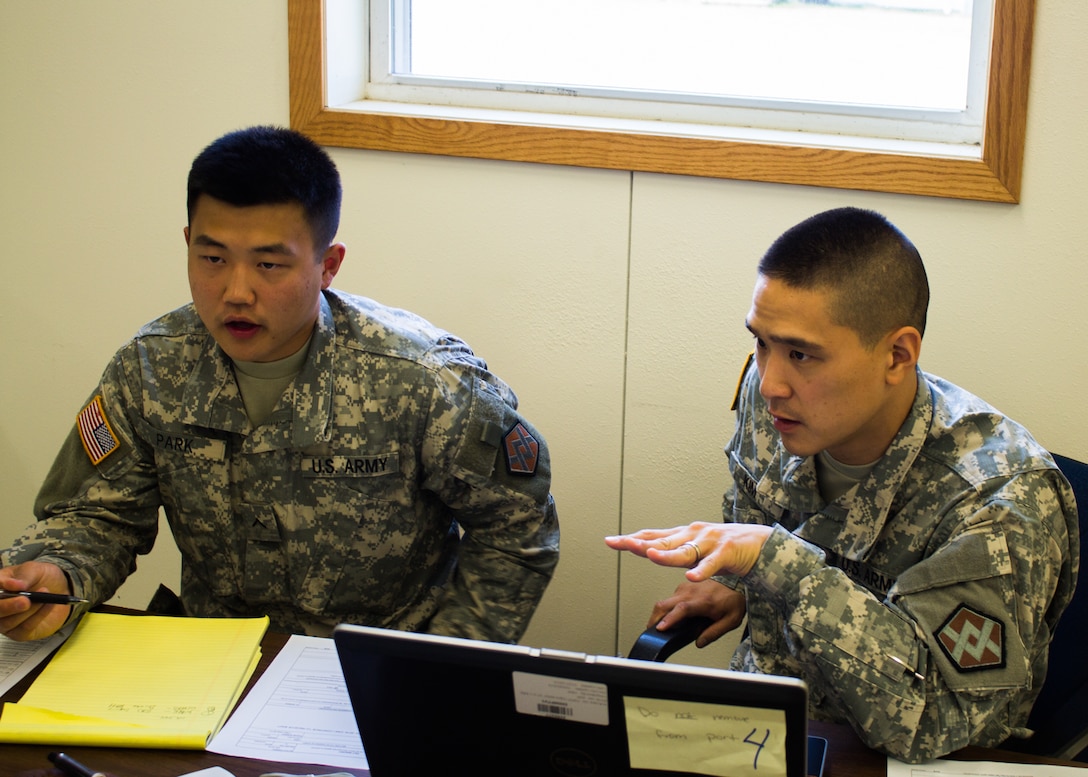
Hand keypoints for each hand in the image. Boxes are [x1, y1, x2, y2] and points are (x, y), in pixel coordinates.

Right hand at [0, 561, 73, 640]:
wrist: (59, 589)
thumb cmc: (41, 578)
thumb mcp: (34, 570)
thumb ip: (25, 576)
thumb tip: (18, 585)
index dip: (2, 586)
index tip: (16, 584)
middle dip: (8, 607)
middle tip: (25, 601)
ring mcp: (5, 622)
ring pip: (9, 622)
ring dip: (29, 610)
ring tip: (44, 596)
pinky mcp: (19, 633)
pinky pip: (25, 628)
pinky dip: (38, 616)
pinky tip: (49, 604)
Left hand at [605, 521, 772, 580]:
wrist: (763, 543)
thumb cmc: (729, 547)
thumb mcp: (697, 549)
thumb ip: (675, 551)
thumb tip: (650, 551)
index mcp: (686, 535)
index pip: (654, 536)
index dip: (632, 538)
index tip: (610, 541)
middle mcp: (694, 535)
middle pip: (663, 541)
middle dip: (642, 543)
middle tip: (623, 544)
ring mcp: (711, 542)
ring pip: (685, 551)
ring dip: (667, 554)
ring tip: (650, 556)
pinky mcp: (728, 552)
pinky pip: (713, 564)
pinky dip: (702, 570)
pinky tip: (692, 576)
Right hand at [649, 580, 746, 647]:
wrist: (735, 582)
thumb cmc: (733, 600)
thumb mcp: (730, 620)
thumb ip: (714, 633)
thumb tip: (699, 642)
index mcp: (703, 601)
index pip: (682, 609)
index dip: (669, 619)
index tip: (660, 628)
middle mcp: (692, 592)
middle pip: (665, 604)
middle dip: (654, 619)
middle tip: (651, 631)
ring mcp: (686, 587)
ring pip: (665, 601)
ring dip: (659, 614)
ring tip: (659, 627)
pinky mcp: (684, 586)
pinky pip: (670, 598)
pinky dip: (666, 608)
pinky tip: (669, 617)